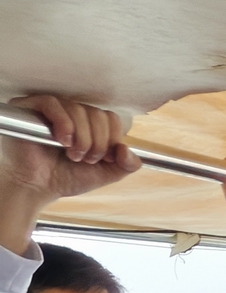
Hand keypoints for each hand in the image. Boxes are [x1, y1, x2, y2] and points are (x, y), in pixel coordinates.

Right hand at [0, 94, 140, 204]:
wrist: (39, 188)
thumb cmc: (66, 178)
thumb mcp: (105, 174)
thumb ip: (126, 165)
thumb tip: (128, 149)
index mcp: (90, 124)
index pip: (111, 118)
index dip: (111, 139)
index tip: (103, 158)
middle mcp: (73, 113)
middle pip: (97, 114)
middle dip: (96, 143)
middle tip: (84, 159)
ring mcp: (52, 109)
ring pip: (78, 110)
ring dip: (81, 138)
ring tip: (71, 155)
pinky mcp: (31, 107)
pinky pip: (53, 104)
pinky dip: (63, 124)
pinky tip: (62, 141)